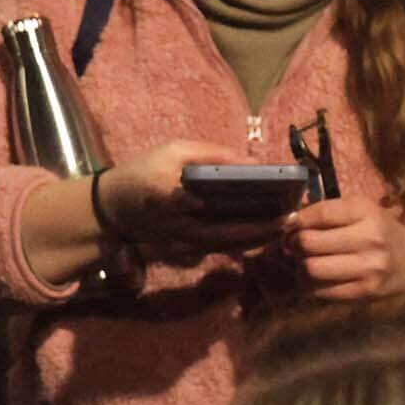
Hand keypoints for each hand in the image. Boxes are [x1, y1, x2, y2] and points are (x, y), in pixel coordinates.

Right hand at [100, 140, 290, 254]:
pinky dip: (242, 243)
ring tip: (285, 225)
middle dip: (266, 228)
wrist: (110, 208)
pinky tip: (261, 234)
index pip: (224, 201)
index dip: (255, 202)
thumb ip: (211, 154)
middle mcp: (183, 225)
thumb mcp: (171, 150)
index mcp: (176, 195)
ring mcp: (183, 244)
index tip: (283, 198)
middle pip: (234, 232)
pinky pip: (219, 250)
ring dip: (259, 239)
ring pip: (230, 246)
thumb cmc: (141, 171)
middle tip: (294, 218)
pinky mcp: (184, 253)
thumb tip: (252, 162)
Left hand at [286, 196, 404, 298]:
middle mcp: (369, 238)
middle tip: (296, 247)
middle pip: (309, 242)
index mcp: (366, 212)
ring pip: (311, 269)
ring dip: (300, 268)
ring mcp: (368, 268)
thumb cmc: (382, 234)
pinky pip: (321, 291)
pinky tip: (317, 280)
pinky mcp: (364, 292)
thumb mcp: (362, 213)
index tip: (290, 226)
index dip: (296, 221)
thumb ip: (327, 212)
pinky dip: (311, 286)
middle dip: (295, 245)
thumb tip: (287, 220)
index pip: (318, 214)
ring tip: (306, 263)